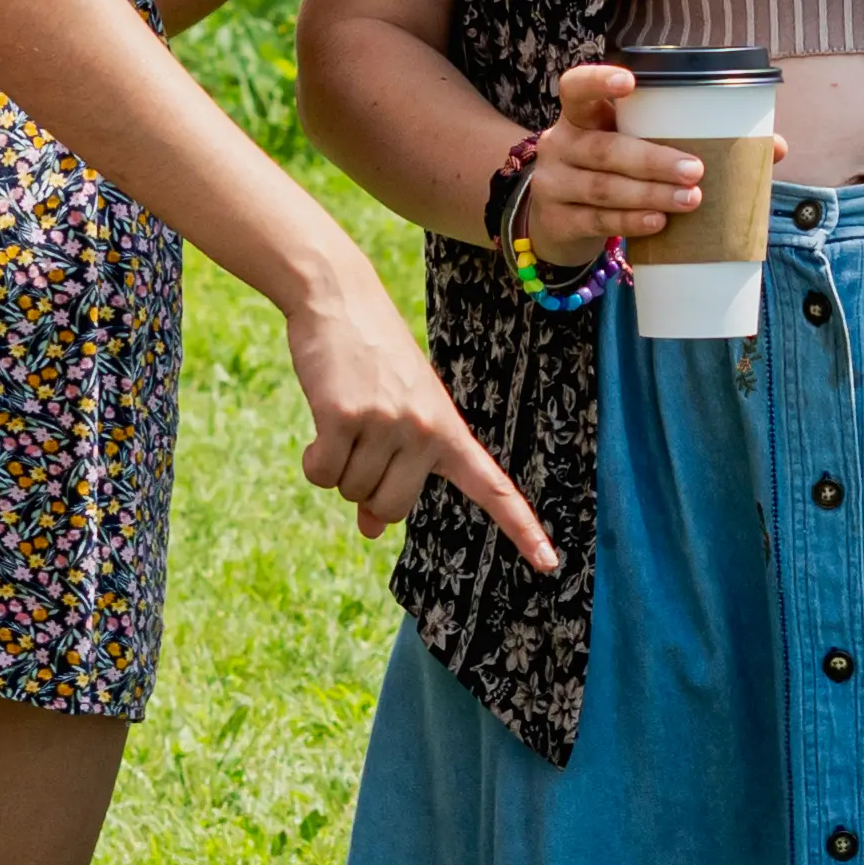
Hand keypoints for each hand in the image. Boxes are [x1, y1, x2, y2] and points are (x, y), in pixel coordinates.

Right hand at [282, 274, 553, 562]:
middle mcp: (427, 430)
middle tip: (360, 442)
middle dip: (364, 492)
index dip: (521, 530)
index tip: (550, 564)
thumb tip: (370, 530)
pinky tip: (323, 419)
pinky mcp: (345, 418)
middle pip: (390, 509)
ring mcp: (388, 423)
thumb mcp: (397, 414)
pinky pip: (321, 474)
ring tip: (344, 416)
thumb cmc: (371, 363)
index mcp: (450, 431)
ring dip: (336, 467)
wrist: (340, 299)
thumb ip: (394, 472)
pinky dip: (312, 460)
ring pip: (350, 492)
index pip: (493, 488)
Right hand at [519, 58, 703, 262]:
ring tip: (689, 199)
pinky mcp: (558, 221)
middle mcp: (558, 145)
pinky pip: (598, 220)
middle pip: (604, 150)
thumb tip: (714, 134)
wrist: (557, 218)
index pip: (575, 88)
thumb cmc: (601, 168)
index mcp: (576, 117)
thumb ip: (642, 132)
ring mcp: (553, 185)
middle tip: (694, 170)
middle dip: (653, 161)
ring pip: (603, 189)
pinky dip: (630, 221)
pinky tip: (657, 221)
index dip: (597, 81)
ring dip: (650, 194)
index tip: (629, 82)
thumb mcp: (610, 140)